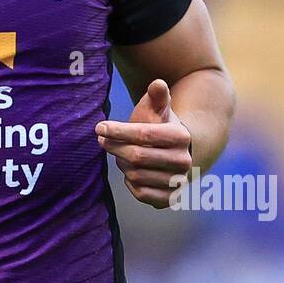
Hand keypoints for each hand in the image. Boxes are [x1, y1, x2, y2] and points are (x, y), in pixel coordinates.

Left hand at [95, 79, 192, 207]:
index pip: (143, 134)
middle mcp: (184, 162)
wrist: (176, 153)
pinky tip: (132, 171)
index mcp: (181, 137)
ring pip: (135, 175)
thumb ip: (157, 96)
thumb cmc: (159, 126)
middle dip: (115, 147)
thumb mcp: (158, 109)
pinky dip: (131, 183)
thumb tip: (157, 83)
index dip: (118, 131)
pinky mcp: (169, 199)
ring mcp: (178, 182)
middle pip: (136, 156)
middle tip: (103, 141)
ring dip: (123, 164)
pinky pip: (140, 193)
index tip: (99, 127)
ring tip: (122, 155)